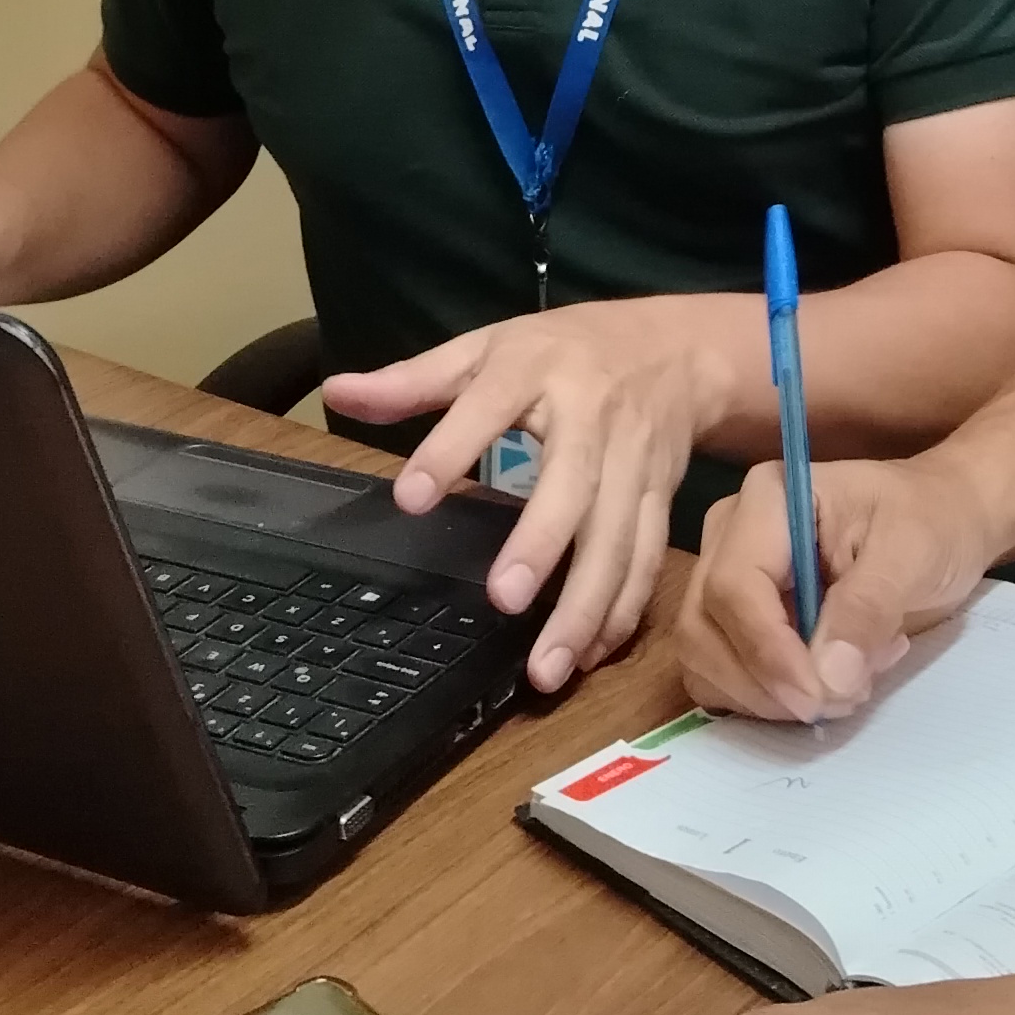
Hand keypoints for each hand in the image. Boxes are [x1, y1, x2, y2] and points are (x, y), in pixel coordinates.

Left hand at [323, 297, 732, 694]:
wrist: (678, 348)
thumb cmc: (567, 350)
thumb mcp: (489, 346)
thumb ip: (414, 379)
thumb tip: (336, 392)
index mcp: (535, 369)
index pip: (489, 406)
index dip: (451, 450)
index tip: (409, 498)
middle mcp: (592, 417)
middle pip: (572, 485)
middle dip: (543, 545)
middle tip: (505, 601)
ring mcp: (635, 462)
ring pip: (618, 538)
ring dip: (588, 606)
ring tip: (548, 667)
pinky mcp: (662, 497)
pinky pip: (646, 558)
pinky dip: (624, 610)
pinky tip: (592, 653)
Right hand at [676, 451, 1002, 724]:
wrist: (944, 521)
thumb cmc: (931, 521)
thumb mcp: (914, 553)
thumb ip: (867, 609)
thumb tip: (827, 680)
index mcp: (767, 500)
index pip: (733, 586)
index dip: (766, 652)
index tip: (819, 697)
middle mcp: (730, 535)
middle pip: (703, 628)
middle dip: (764, 684)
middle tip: (842, 698)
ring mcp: (726, 578)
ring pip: (703, 660)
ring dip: (766, 698)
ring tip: (847, 683)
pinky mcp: (735, 620)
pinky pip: (722, 676)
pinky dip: (767, 700)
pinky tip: (828, 680)